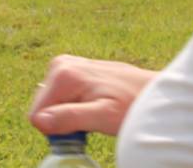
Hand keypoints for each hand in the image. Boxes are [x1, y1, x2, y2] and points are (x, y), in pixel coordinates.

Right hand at [29, 55, 157, 136]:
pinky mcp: (73, 68)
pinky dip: (75, 105)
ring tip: (96, 112)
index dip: (57, 128)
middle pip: (44, 106)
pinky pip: (61, 95)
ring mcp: (66, 64)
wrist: (155, 92)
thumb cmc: (133, 106)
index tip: (82, 129)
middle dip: (62, 119)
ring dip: (69, 113)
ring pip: (52, 102)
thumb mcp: (104, 117)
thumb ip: (70, 117)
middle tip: (91, 122)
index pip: (37, 114)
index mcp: (63, 74)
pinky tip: (95, 105)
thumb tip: (39, 121)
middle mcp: (60, 64)